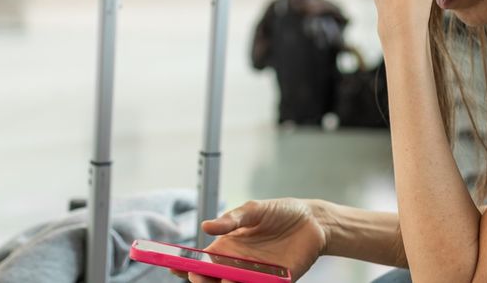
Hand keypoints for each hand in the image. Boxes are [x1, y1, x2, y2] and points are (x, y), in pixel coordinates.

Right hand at [170, 198, 326, 282]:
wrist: (314, 221)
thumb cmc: (281, 212)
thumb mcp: (254, 210)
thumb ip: (231, 220)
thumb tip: (205, 227)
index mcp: (227, 248)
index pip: (202, 262)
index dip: (185, 266)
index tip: (172, 265)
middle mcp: (237, 266)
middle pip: (212, 280)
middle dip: (202, 280)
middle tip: (199, 275)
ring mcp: (254, 277)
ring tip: (224, 279)